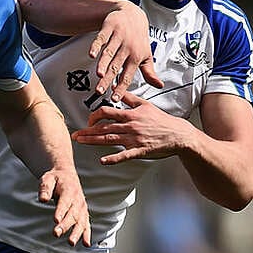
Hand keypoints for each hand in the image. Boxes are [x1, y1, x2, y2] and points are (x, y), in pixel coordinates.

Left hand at [38, 168, 90, 246]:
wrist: (67, 176)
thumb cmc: (55, 178)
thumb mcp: (48, 178)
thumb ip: (45, 188)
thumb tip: (43, 199)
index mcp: (69, 190)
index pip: (65, 202)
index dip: (61, 211)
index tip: (56, 220)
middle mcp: (78, 200)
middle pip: (72, 214)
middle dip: (65, 225)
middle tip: (56, 233)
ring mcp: (82, 208)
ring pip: (81, 221)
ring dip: (77, 232)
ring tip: (71, 242)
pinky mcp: (83, 214)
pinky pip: (86, 225)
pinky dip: (87, 234)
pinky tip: (86, 244)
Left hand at [71, 93, 189, 163]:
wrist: (177, 134)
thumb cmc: (161, 120)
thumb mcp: (146, 104)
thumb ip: (130, 99)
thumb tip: (119, 91)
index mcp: (130, 114)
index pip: (106, 112)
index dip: (94, 116)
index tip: (88, 121)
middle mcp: (130, 126)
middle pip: (104, 127)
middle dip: (87, 131)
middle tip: (75, 135)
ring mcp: (134, 139)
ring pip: (109, 140)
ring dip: (93, 141)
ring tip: (81, 142)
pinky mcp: (140, 150)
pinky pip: (124, 155)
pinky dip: (113, 158)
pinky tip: (102, 160)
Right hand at [89, 5, 162, 101]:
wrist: (132, 14)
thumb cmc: (138, 37)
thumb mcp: (146, 55)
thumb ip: (149, 72)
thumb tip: (159, 86)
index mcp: (136, 56)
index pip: (128, 75)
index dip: (121, 87)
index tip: (115, 98)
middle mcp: (127, 47)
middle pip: (116, 66)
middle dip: (108, 79)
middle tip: (100, 91)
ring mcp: (118, 37)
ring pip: (109, 53)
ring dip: (103, 64)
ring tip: (98, 75)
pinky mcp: (109, 28)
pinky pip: (101, 38)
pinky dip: (96, 46)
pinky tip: (91, 54)